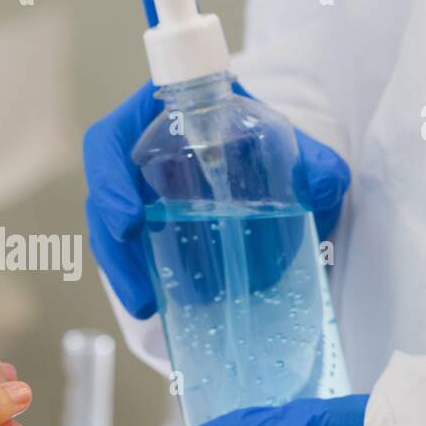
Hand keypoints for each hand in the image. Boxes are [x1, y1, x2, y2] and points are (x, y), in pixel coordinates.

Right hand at [82, 0, 350, 318]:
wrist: (247, 133)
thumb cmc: (250, 124)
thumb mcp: (279, 133)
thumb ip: (310, 157)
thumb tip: (323, 189)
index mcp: (149, 118)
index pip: (108, 144)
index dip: (108, 181)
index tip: (130, 222)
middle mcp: (130, 154)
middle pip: (102, 200)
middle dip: (116, 252)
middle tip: (141, 292)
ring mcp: (131, 189)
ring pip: (112, 231)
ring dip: (125, 273)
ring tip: (149, 307)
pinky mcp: (141, 218)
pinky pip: (130, 247)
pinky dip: (142, 275)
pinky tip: (160, 303)